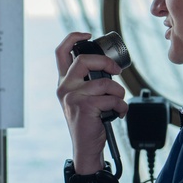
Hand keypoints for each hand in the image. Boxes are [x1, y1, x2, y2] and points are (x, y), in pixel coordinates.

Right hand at [56, 32, 127, 173]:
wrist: (86, 148)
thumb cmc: (89, 123)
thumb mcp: (84, 99)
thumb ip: (90, 82)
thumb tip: (110, 67)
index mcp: (64, 83)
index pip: (60, 52)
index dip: (73, 38)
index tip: (88, 34)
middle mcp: (64, 87)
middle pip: (85, 60)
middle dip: (106, 62)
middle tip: (117, 72)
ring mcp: (72, 96)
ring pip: (104, 83)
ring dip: (118, 93)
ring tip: (118, 104)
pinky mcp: (84, 106)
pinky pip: (111, 98)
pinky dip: (121, 106)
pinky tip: (118, 114)